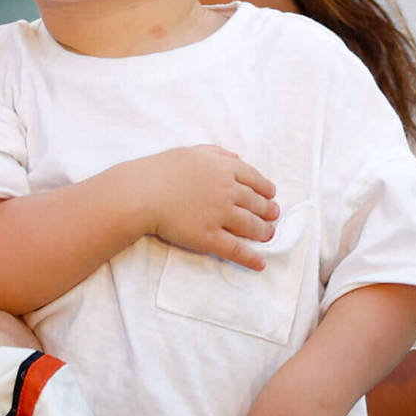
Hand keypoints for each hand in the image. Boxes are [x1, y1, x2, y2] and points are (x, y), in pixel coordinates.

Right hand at [131, 145, 278, 269]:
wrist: (141, 193)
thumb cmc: (162, 170)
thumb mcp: (192, 152)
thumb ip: (217, 153)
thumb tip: (236, 159)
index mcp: (225, 169)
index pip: (255, 179)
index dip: (266, 189)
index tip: (271, 195)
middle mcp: (228, 191)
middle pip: (257, 203)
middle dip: (269, 211)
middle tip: (273, 216)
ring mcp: (220, 215)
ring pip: (252, 226)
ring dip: (264, 232)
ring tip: (269, 235)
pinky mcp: (210, 237)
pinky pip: (236, 250)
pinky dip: (251, 258)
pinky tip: (260, 264)